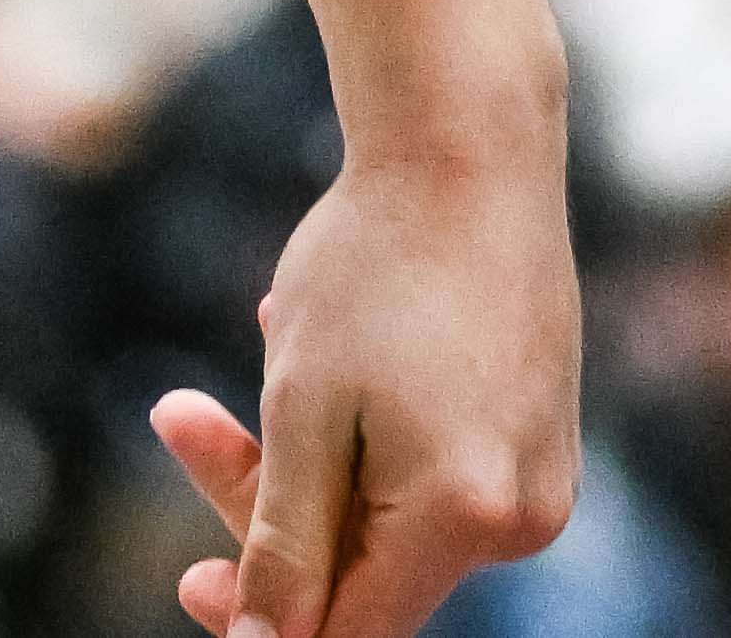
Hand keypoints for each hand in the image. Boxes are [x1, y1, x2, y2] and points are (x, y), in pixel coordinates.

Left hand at [152, 127, 581, 637]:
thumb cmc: (377, 265)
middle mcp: (525, 513)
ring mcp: (542, 470)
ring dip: (313, 459)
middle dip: (270, 511)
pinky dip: (367, 432)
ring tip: (267, 340)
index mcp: (466, 517)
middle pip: (368, 572)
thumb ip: (283, 545)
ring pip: (394, 517)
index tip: (189, 576)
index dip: (266, 622)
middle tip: (187, 418)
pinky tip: (332, 348)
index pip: (350, 632)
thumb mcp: (304, 410)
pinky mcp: (542, 429)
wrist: (473, 141)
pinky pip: (434, 473)